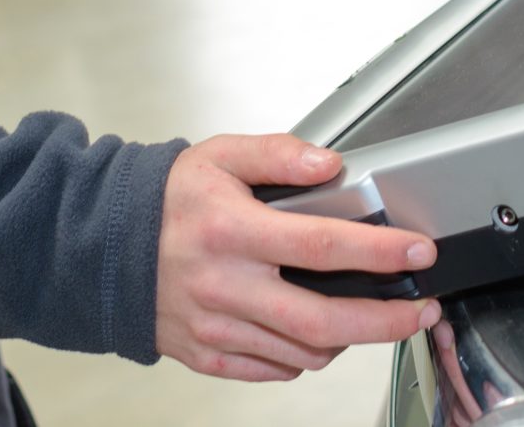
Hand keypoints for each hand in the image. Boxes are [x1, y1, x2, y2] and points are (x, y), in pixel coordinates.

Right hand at [155, 134, 439, 381]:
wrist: (102, 247)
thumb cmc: (167, 201)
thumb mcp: (220, 155)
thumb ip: (278, 154)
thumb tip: (329, 164)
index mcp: (231, 230)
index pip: (320, 245)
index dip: (378, 251)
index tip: (418, 252)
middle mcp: (224, 285)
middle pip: (322, 320)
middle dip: (385, 321)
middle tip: (421, 310)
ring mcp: (216, 327)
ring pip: (303, 351)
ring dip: (349, 339)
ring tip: (371, 315)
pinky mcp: (207, 356)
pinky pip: (273, 369)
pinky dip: (305, 356)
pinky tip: (316, 331)